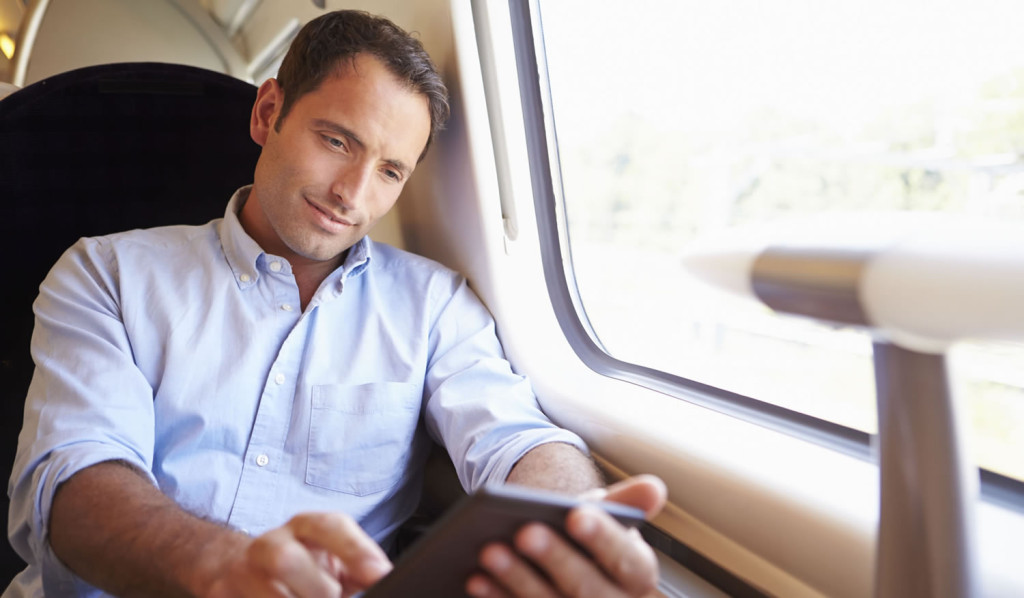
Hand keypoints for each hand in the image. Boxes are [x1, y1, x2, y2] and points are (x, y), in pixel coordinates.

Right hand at [205, 512, 392, 597]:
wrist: (238, 569)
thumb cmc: (303, 568)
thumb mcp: (335, 559)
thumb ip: (362, 568)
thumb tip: (387, 578)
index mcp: (305, 528)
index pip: (329, 526)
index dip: (356, 550)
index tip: (379, 574)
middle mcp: (271, 544)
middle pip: (285, 559)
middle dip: (316, 588)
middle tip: (334, 597)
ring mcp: (240, 573)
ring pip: (266, 594)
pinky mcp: (221, 595)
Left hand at [467, 474, 666, 597]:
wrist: (558, 555)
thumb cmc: (581, 533)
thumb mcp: (601, 513)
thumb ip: (623, 501)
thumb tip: (655, 489)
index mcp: (637, 574)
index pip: (627, 559)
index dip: (602, 538)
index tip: (577, 513)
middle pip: (588, 589)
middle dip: (555, 559)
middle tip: (525, 531)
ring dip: (519, 581)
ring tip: (490, 551)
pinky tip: (477, 579)